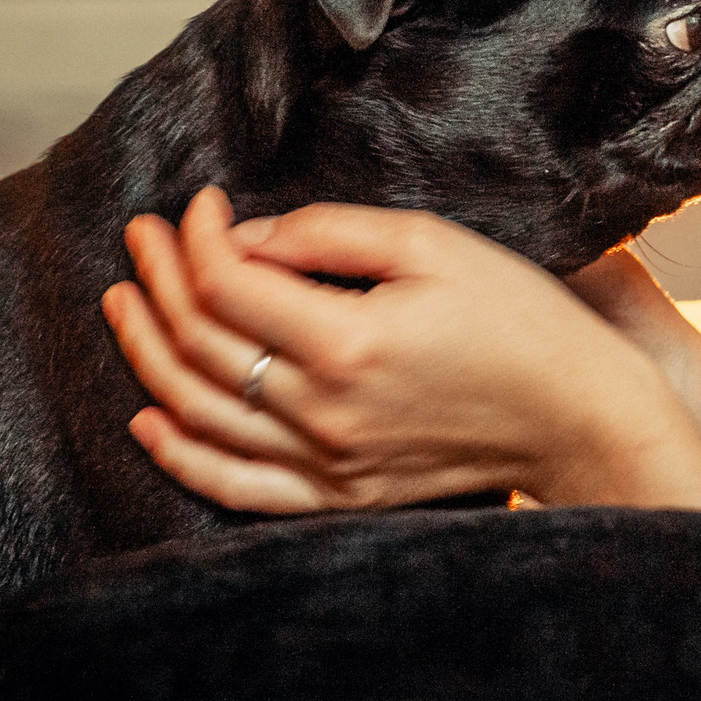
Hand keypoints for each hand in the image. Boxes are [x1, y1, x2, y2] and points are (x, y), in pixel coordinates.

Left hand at [102, 188, 700, 513]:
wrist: (575, 414)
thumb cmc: (516, 318)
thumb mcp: (431, 244)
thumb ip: (329, 233)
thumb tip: (244, 237)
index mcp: (348, 342)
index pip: (228, 285)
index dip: (197, 236)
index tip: (198, 203)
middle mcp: (325, 413)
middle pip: (201, 346)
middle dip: (159, 281)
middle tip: (141, 237)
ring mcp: (328, 465)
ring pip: (200, 413)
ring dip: (149, 354)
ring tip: (126, 304)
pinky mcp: (338, 497)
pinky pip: (234, 486)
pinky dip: (181, 454)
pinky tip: (149, 417)